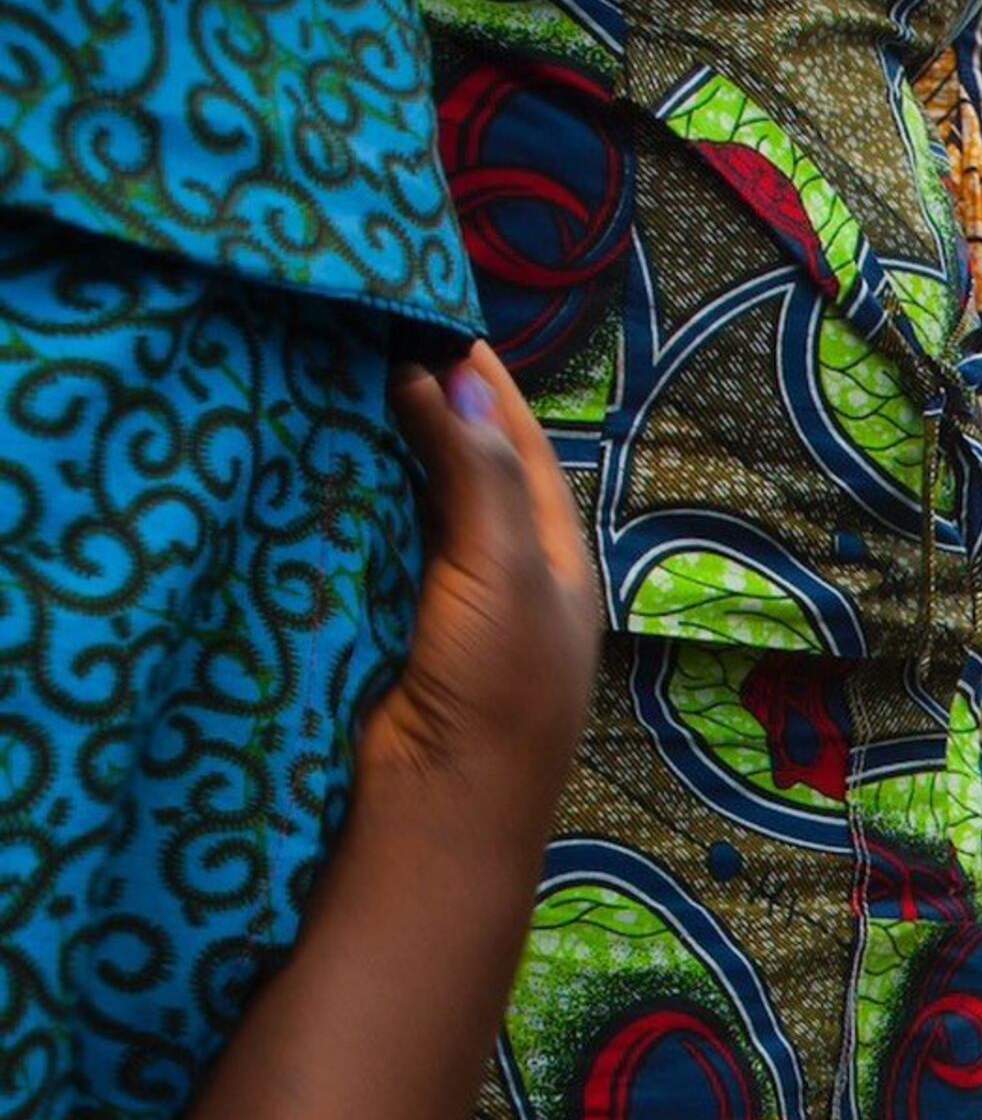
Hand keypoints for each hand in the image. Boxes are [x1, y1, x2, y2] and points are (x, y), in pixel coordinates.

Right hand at [357, 344, 600, 826]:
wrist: (431, 808)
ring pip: (398, 495)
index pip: (517, 443)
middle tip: (352, 326)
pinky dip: (330, 491)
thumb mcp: (508, 571)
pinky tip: (290, 442)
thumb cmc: (495, 693)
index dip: (477, 380)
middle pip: (454, 461)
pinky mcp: (372, 619)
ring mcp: (431, 595)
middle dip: (413, 400)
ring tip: (314, 362)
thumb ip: (483, 475)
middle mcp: (496, 568)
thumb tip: (449, 377)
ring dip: (365, 440)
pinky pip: (352, 537)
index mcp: (553, 556)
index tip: (427, 311)